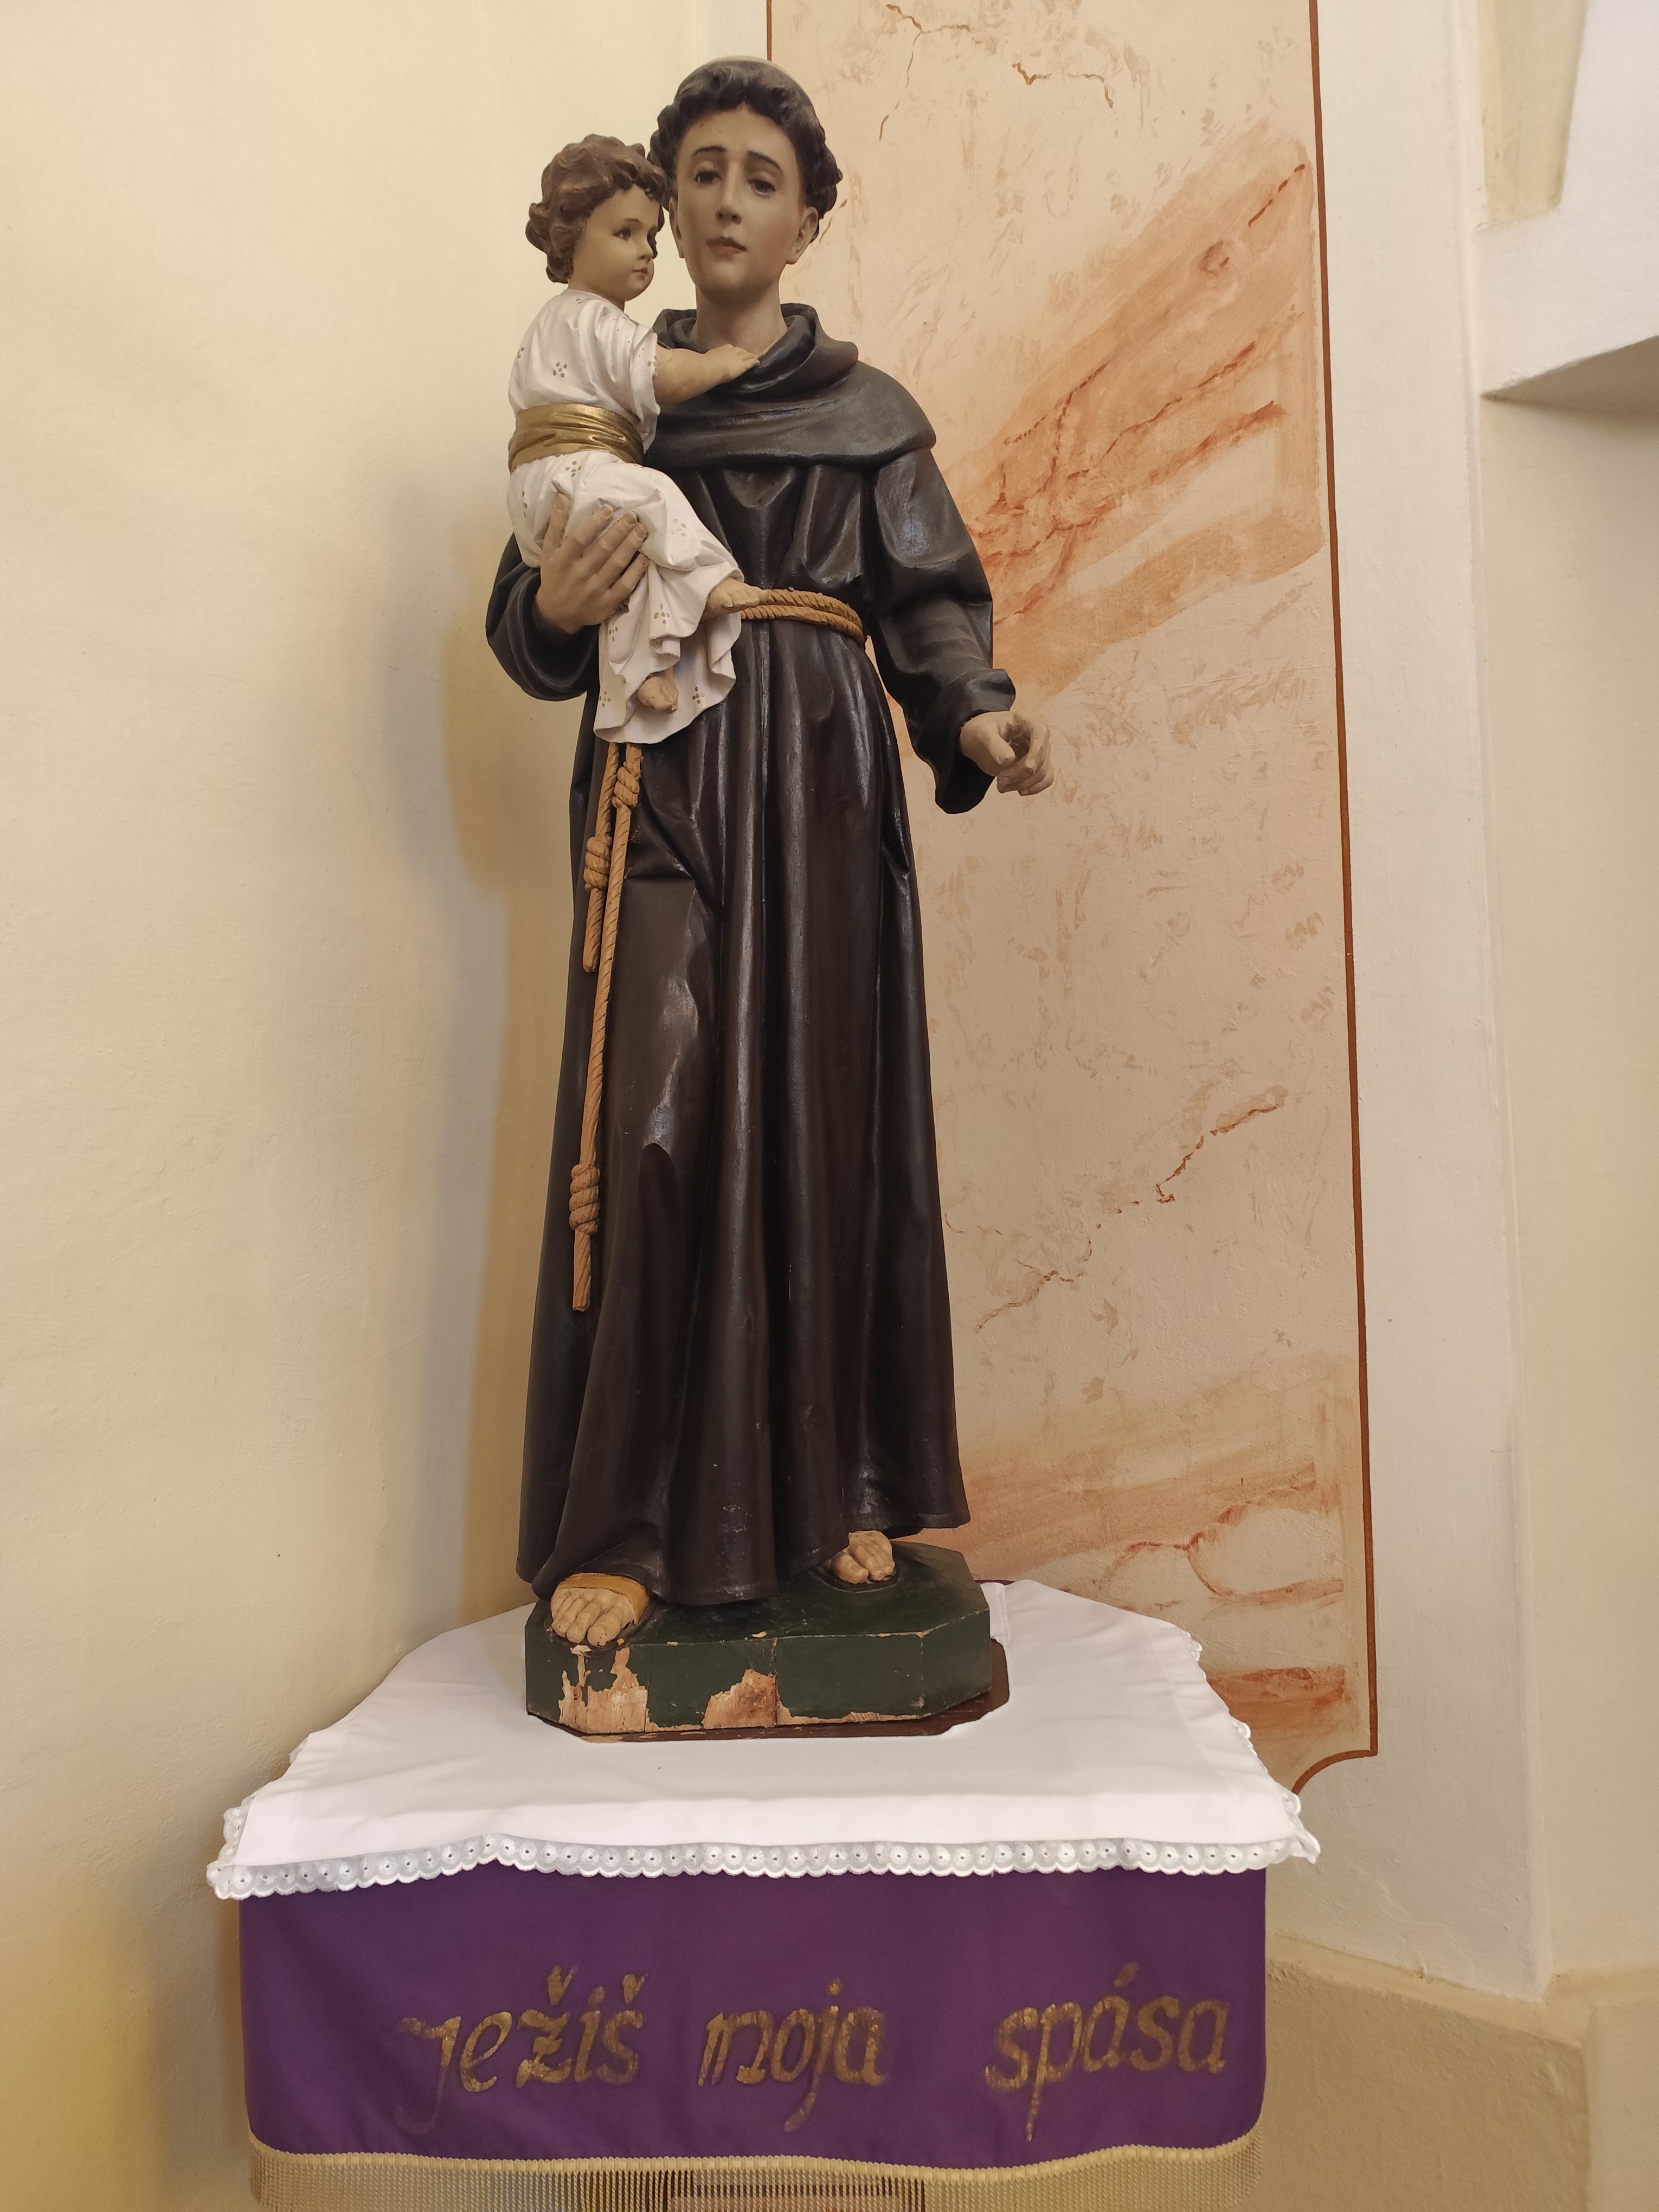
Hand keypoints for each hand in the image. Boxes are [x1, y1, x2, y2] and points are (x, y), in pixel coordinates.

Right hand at [533, 493, 647, 635]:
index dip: (595, 522)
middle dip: (620, 530)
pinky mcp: (607, 603)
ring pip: (617, 564)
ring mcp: (595, 590)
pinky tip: (645, 557)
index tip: (609, 509)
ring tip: (641, 530)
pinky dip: (637, 570)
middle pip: (603, 549)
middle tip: (633, 516)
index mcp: (563, 560)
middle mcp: (579, 575)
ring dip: (631, 545)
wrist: (556, 614)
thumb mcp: (548, 551)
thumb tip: (563, 497)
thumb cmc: (554, 576)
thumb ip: (555, 525)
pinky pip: (625, 585)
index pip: (580, 538)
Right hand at [705, 342, 759, 382]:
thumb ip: (705, 360)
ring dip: (751, 356)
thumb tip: (699, 363)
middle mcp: (730, 351)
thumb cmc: (704, 365)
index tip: (734, 350)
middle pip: (739, 350)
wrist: (710, 368)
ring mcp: (737, 358)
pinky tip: (758, 362)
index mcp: (720, 350)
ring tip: (755, 357)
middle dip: (743, 351)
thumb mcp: (704, 359)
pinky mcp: (742, 365)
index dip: (733, 349)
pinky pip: (750, 362)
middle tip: (747, 353)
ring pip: (746, 355)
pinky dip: (755, 361)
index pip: (729, 348)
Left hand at [959, 708, 1052, 795]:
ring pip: (1043, 773)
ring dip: (1023, 784)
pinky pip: (1045, 779)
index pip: (1041, 734)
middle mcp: (1038, 736)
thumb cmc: (984, 730)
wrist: (983, 737)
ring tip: (1001, 786)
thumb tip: (1008, 760)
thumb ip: (995, 745)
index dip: (1037, 753)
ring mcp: (1040, 751)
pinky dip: (1034, 788)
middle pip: (1041, 759)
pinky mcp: (1039, 765)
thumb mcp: (983, 733)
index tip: (1027, 768)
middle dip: (1021, 774)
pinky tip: (1018, 790)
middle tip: (999, 781)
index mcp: (1028, 721)